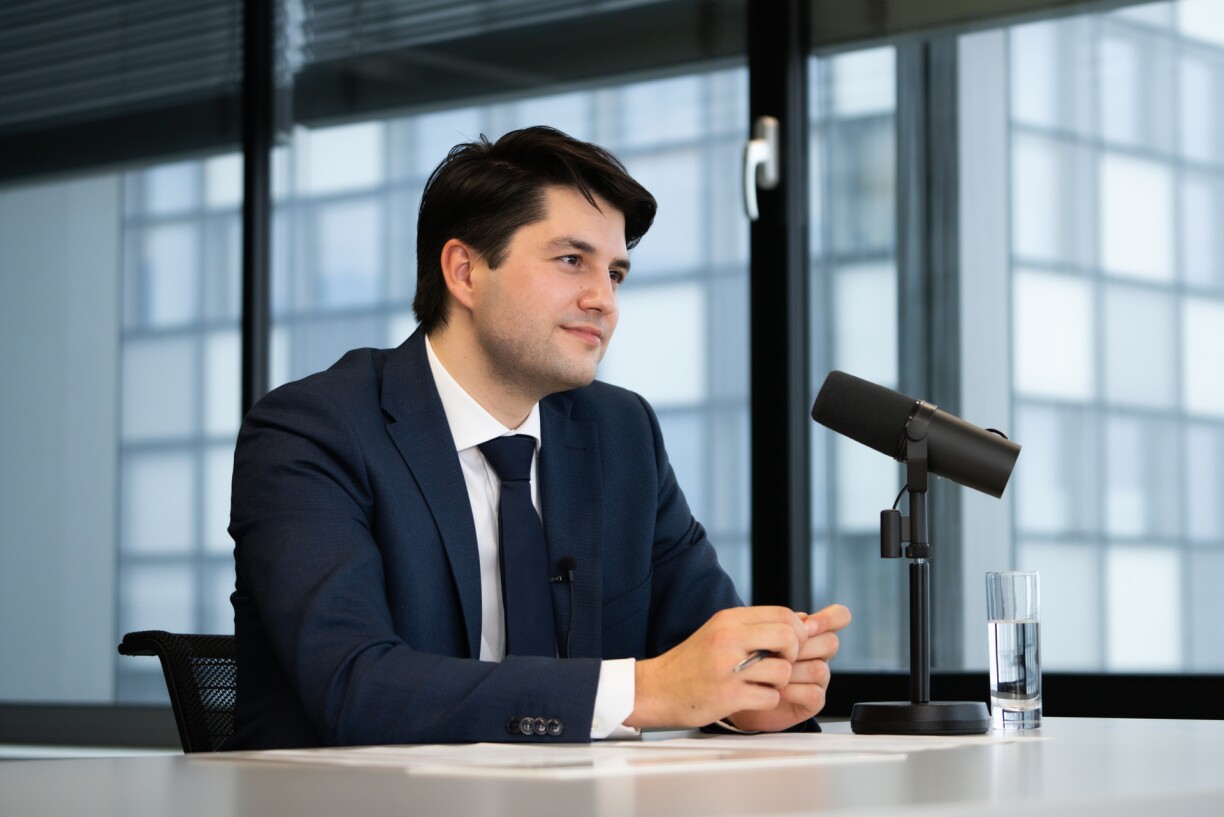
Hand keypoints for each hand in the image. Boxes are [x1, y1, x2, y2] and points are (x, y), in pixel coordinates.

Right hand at [625, 606, 807, 729]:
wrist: (655, 689)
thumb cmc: (691, 663)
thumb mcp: (719, 632)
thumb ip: (756, 625)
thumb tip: (801, 618)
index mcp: (728, 620)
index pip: (782, 614)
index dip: (797, 630)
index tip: (793, 644)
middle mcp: (728, 639)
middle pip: (787, 636)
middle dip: (795, 652)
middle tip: (783, 662)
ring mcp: (728, 667)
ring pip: (783, 670)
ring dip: (781, 681)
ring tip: (766, 682)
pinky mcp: (728, 695)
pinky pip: (770, 696)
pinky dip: (768, 700)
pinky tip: (754, 696)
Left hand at [725, 603, 850, 732]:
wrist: (741, 693)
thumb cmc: (752, 661)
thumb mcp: (762, 637)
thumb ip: (780, 624)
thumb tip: (801, 617)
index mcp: (811, 634)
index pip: (839, 617)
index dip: (830, 618)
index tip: (807, 625)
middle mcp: (819, 654)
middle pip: (830, 642)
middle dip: (801, 647)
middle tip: (777, 652)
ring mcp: (818, 679)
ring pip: (819, 668)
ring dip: (791, 670)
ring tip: (770, 673)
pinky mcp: (813, 702)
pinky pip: (814, 693)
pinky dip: (793, 691)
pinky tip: (777, 689)